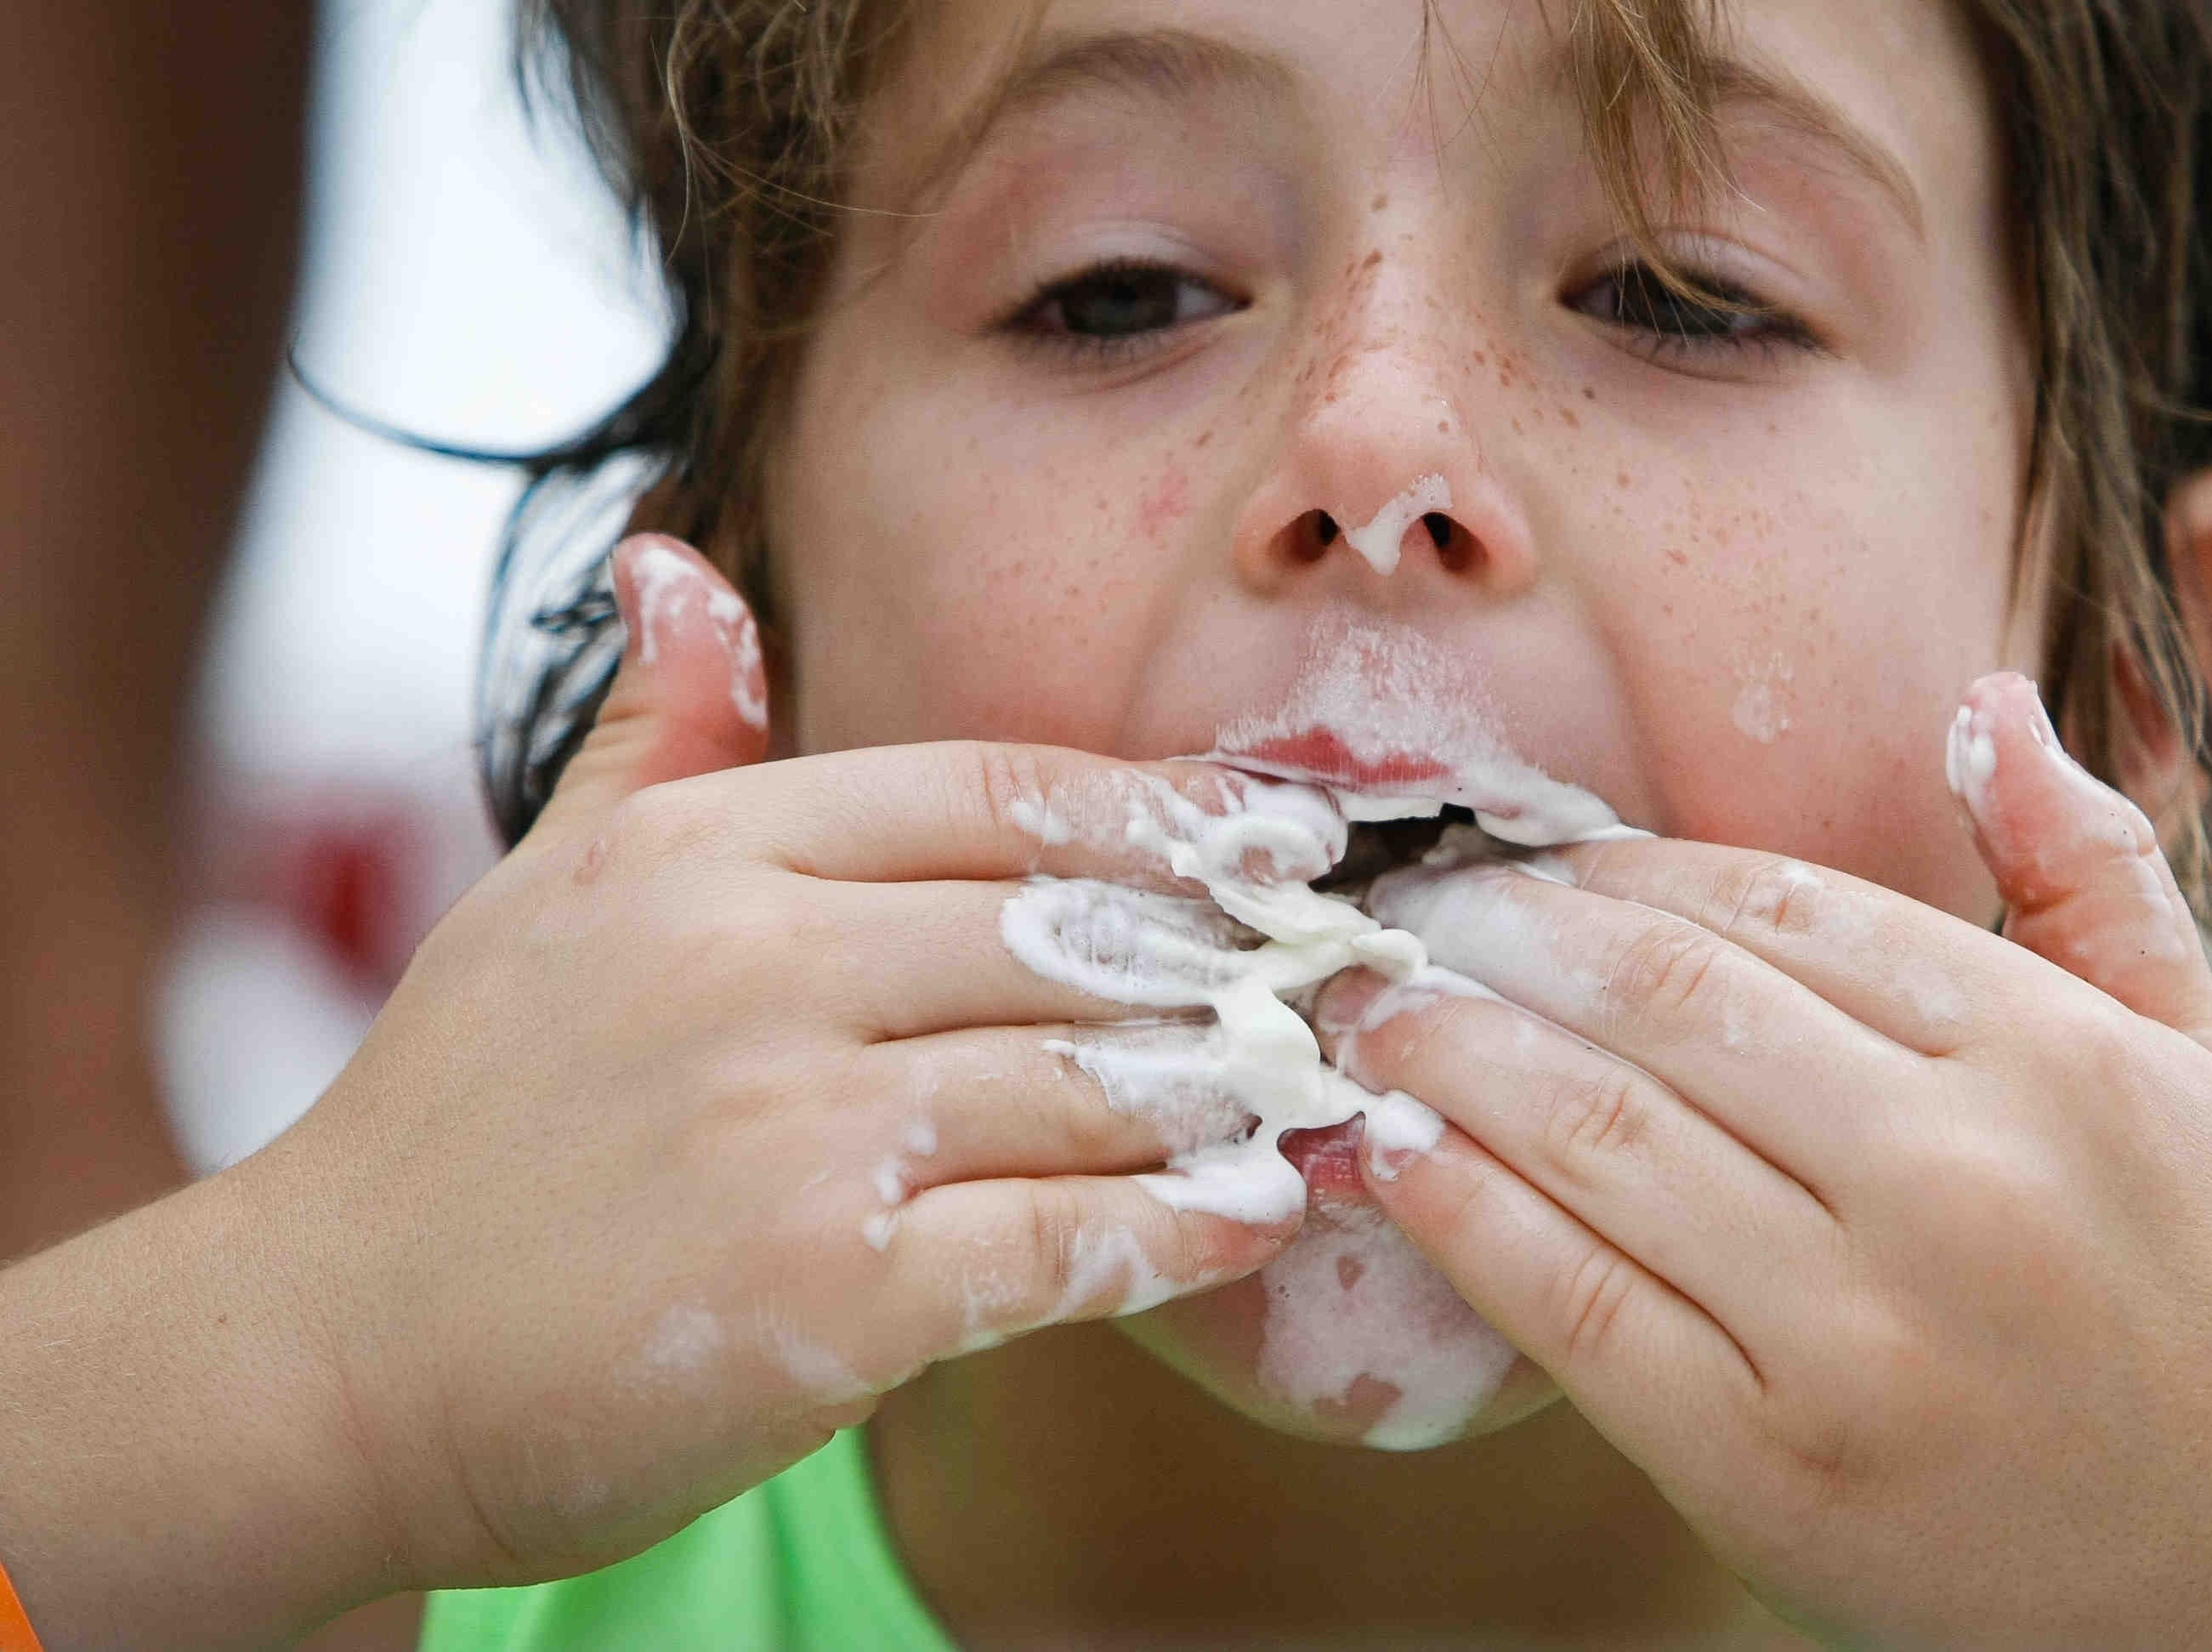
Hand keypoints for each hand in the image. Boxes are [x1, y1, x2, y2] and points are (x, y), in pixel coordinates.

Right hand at [242, 536, 1299, 1591]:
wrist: (315, 1356)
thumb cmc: (455, 1122)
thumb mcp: (547, 890)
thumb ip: (657, 733)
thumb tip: (678, 555)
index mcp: (707, 852)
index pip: (1000, 793)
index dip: (1170, 811)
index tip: (1287, 834)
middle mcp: (755, 966)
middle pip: (1077, 931)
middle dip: (1238, 955)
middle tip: (1357, 971)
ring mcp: (791, 1131)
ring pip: (1094, 1080)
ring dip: (1239, 1091)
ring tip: (1337, 1090)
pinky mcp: (824, 1294)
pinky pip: (1059, 1240)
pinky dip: (1177, 1231)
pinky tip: (1259, 1217)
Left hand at [1316, 670, 2211, 1644]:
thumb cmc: (2204, 1293)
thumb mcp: (2191, 1062)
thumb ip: (2091, 875)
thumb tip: (1986, 702)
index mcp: (2050, 1061)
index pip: (1783, 911)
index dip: (1628, 871)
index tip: (1533, 859)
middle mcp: (1954, 1180)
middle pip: (1668, 1005)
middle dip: (1504, 938)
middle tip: (1408, 914)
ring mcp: (1858, 1331)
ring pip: (1601, 1136)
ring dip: (1453, 1056)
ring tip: (1372, 1015)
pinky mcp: (1771, 1466)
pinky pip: (1578, 1305)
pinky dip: (1467, 1216)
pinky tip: (1399, 1156)